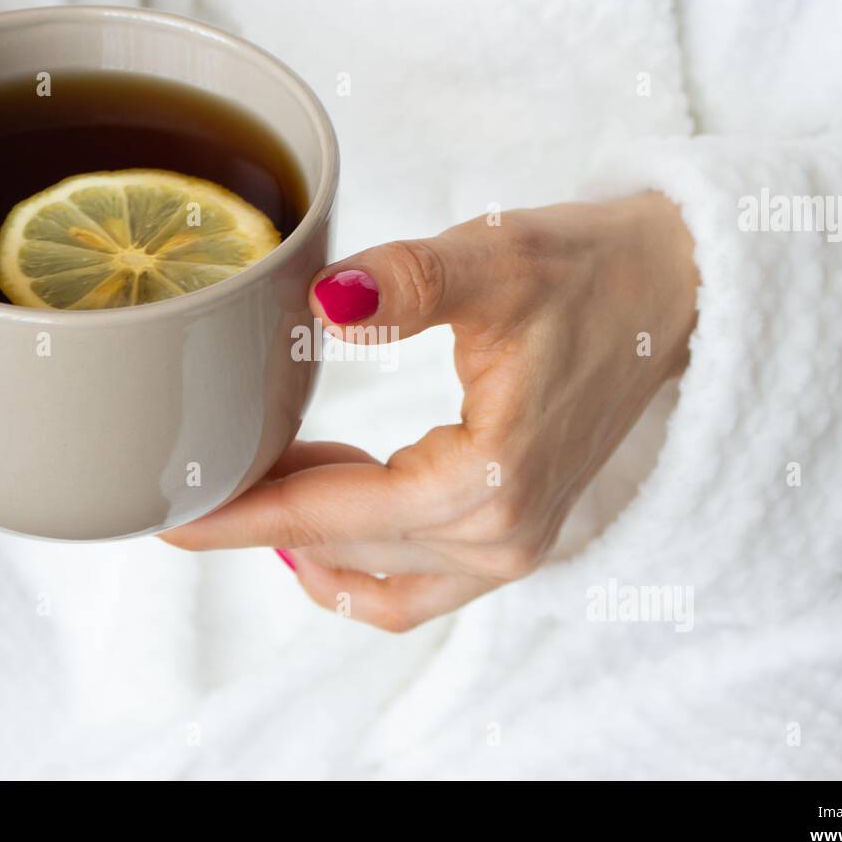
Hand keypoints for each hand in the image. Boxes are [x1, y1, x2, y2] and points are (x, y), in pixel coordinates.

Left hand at [163, 192, 699, 630]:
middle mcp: (505, 535)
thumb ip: (406, 282)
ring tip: (253, 483)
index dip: (244, 514)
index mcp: (490, 481)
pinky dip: (360, 564)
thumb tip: (322, 303)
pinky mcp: (516, 530)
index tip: (171, 516)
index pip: (334, 512)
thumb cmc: (588, 271)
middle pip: (347, 547)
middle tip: (190, 484)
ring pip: (379, 573)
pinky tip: (319, 527)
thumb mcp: (494, 259)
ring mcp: (515, 544)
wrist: (670, 290)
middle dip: (260, 520)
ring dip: (309, 537)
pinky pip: (420, 582)